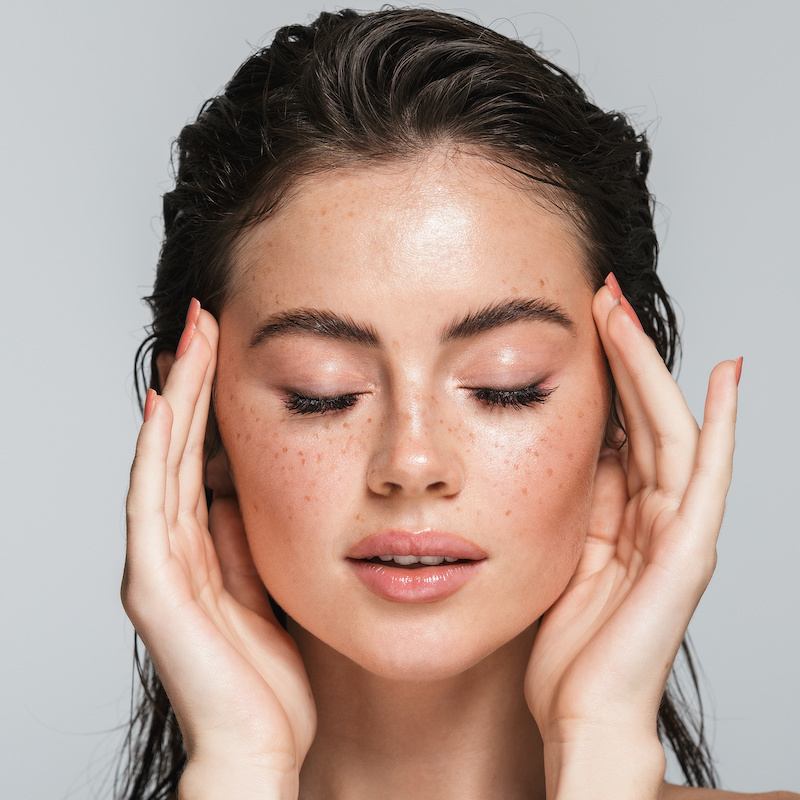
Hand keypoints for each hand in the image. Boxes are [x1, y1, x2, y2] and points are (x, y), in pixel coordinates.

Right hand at [122, 303, 315, 798]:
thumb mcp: (266, 587)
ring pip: (164, 463)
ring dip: (178, 399)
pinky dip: (158, 454)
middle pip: (179, 447)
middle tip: (204, 320)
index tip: (224, 346)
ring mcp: (159, 565)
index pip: (200, 457)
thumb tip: (242, 488)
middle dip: (192, 382)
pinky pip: (155, 506)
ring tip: (192, 340)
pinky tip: (169, 407)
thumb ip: (246, 540)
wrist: (259, 747)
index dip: (209, 401)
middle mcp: (172, 549)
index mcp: (201, 548)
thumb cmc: (268, 676)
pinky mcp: (156, 588)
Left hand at [525, 278, 738, 797]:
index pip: (620, 426)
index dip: (605, 374)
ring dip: (652, 371)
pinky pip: (708, 480)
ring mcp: (678, 531)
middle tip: (603, 297)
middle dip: (626, 355)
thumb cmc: (569, 641)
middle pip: (647, 416)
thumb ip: (577, 499)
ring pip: (673, 431)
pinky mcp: (688, 553)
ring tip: (626, 315)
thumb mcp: (562, 550)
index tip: (581, 322)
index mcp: (623, 513)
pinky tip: (726, 381)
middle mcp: (657, 514)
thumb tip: (571, 443)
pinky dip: (723, 427)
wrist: (581, 710)